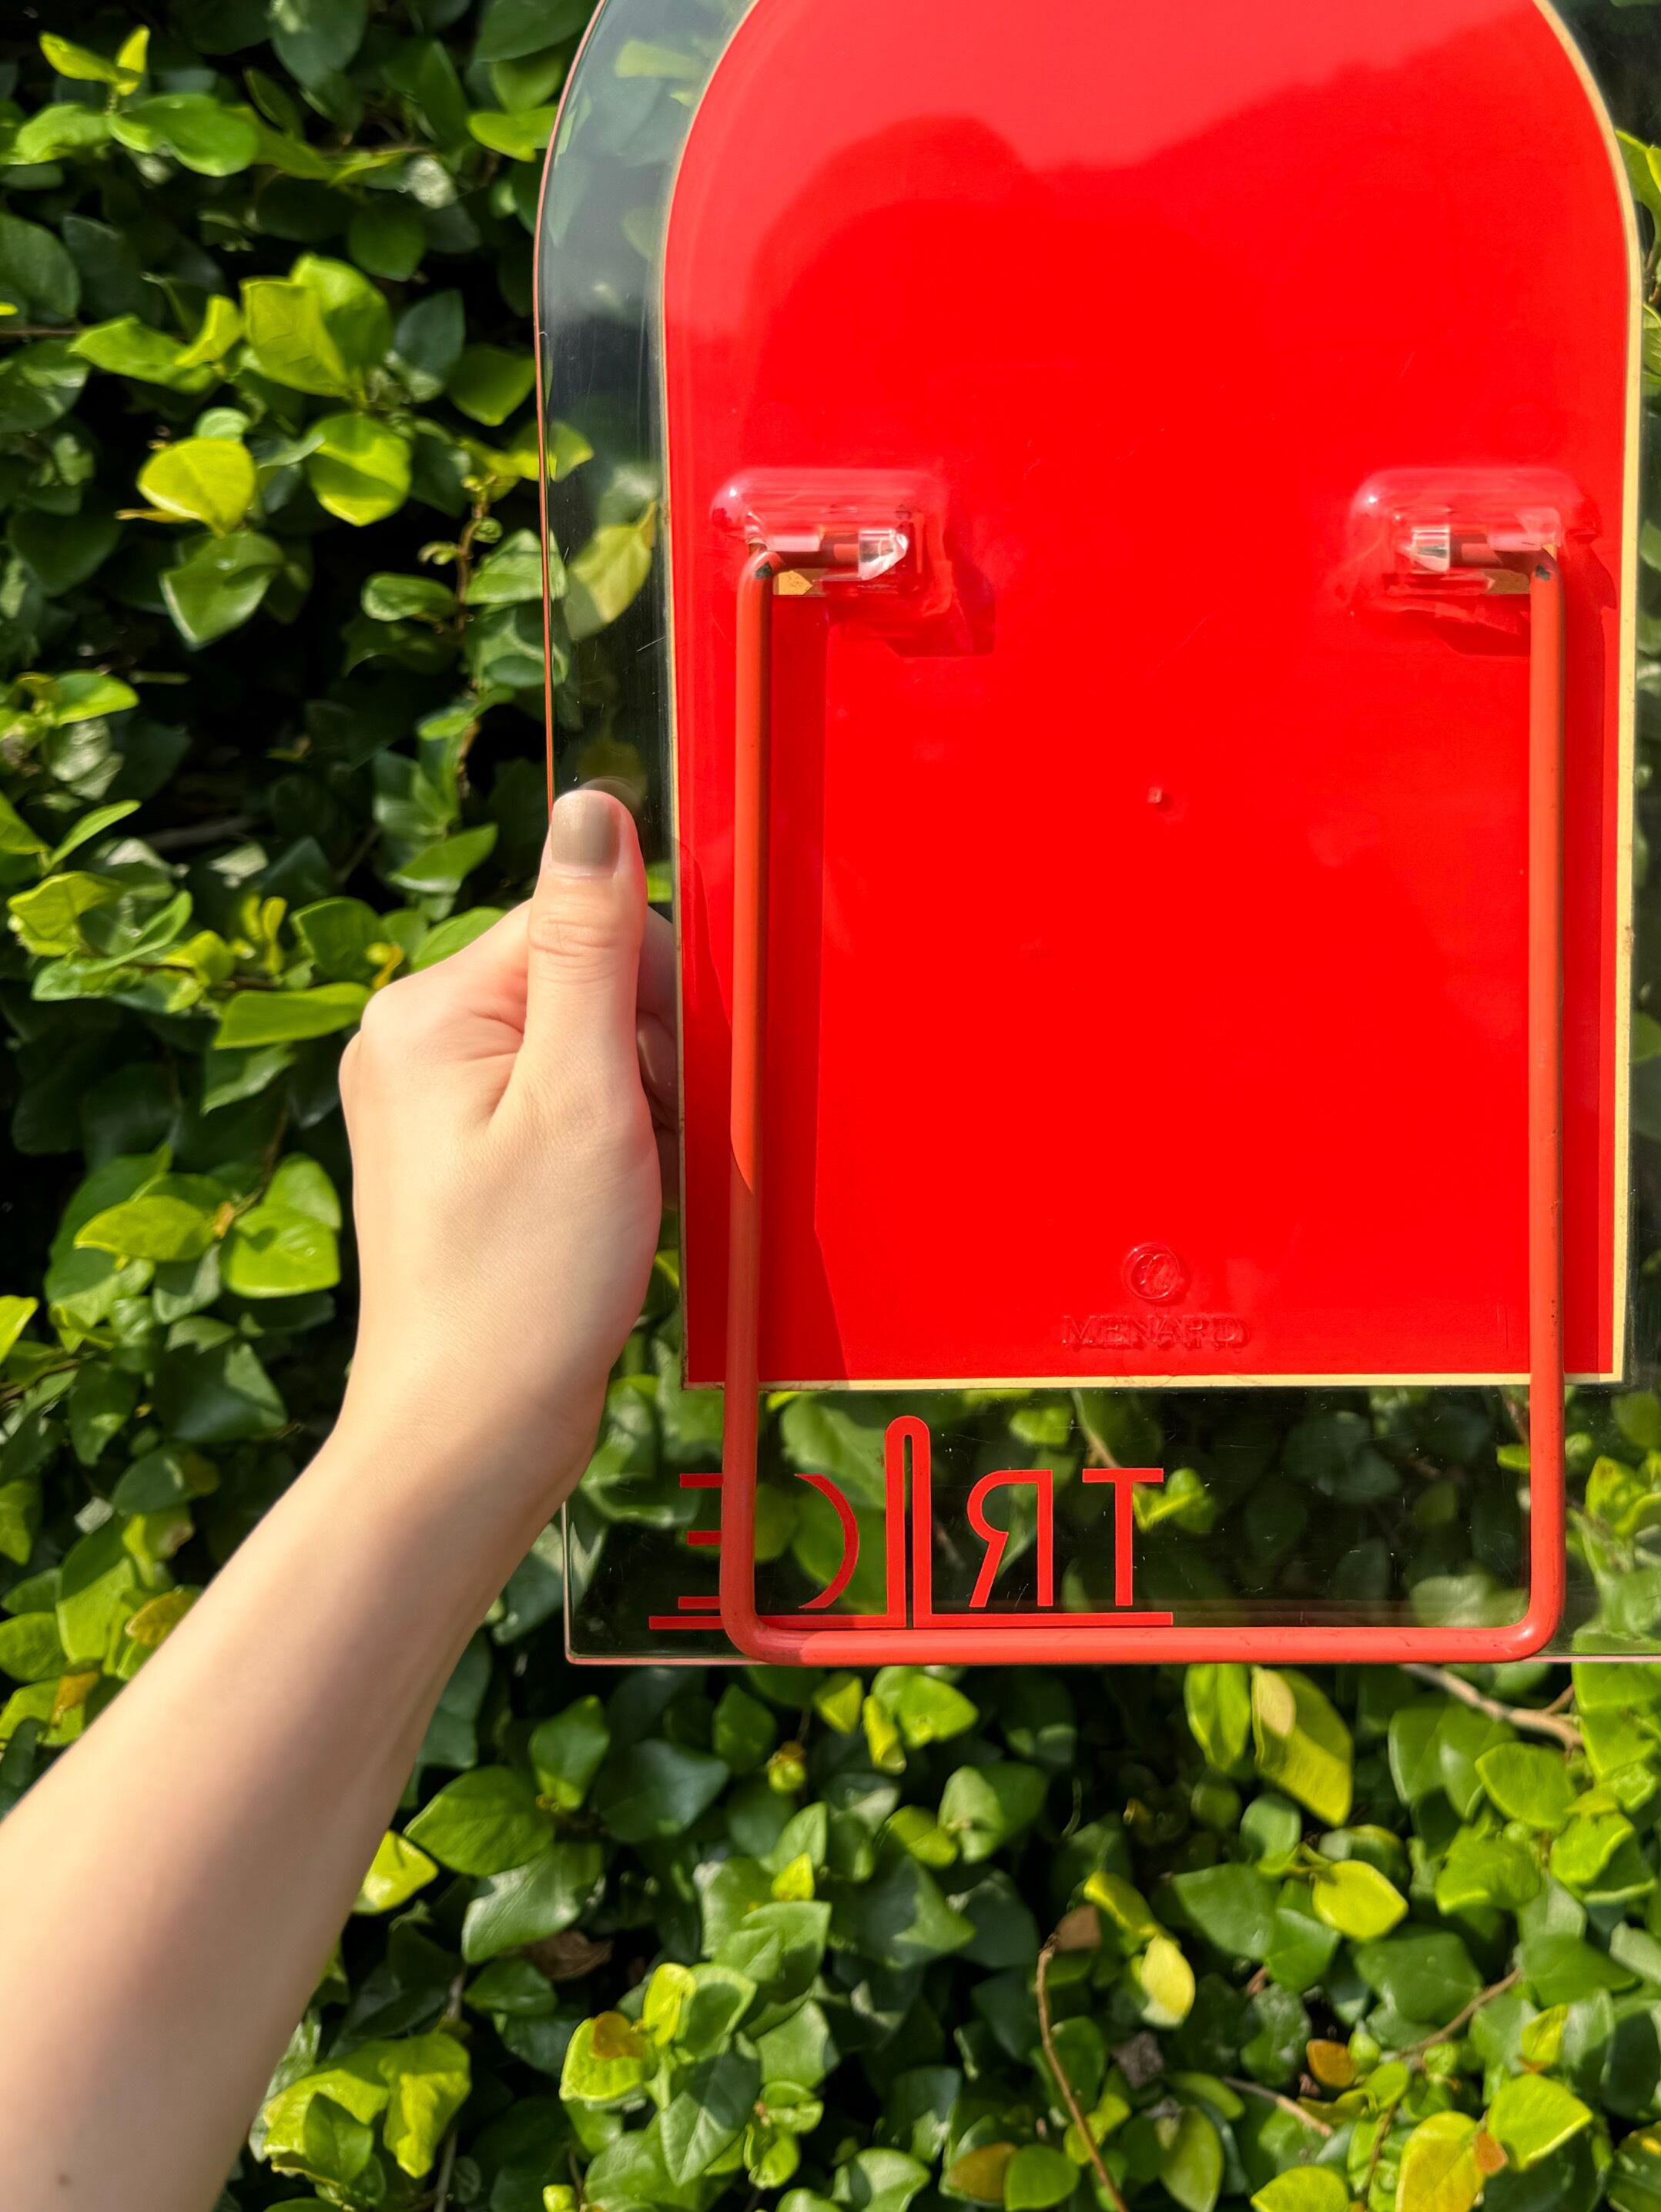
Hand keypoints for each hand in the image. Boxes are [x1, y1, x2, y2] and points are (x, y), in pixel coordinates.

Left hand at [335, 787, 674, 1528]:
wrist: (470, 1435)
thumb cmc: (527, 1284)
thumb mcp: (583, 1099)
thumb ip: (593, 946)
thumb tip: (590, 804)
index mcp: (431, 1011)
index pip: (586, 920)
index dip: (654, 997)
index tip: (665, 1086)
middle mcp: (415, 1039)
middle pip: (591, 978)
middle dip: (649, 1057)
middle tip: (647, 1152)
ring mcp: (434, 1098)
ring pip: (591, 1042)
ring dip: (641, 1107)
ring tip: (628, 1190)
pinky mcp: (463, 1151)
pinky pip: (569, 1098)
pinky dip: (616, 1144)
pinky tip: (615, 1204)